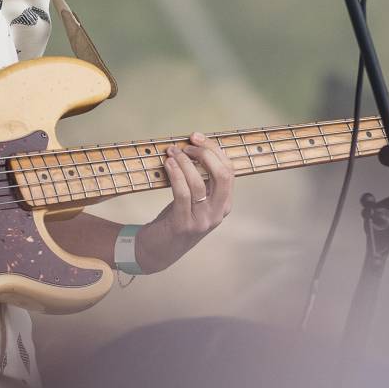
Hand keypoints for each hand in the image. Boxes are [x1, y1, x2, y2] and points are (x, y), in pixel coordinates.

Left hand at [138, 132, 233, 271]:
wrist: (158, 250)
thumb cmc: (176, 218)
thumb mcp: (196, 199)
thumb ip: (202, 179)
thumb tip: (194, 146)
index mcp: (224, 203)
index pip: (229, 170)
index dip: (214, 150)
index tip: (197, 137)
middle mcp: (218, 213)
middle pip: (222, 175)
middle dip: (206, 153)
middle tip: (188, 144)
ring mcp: (202, 221)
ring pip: (199, 183)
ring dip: (185, 162)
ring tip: (172, 152)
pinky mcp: (184, 225)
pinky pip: (182, 194)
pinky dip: (175, 174)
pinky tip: (168, 164)